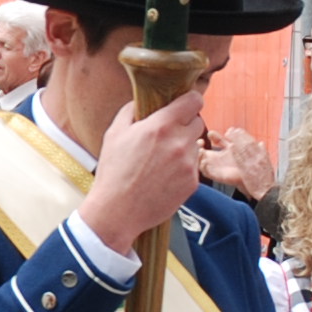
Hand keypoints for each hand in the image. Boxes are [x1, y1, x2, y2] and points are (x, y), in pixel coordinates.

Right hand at [80, 83, 208, 247]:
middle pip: (198, 122)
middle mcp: (179, 142)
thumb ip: (131, 110)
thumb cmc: (113, 172)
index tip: (184, 105)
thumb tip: (143, 100)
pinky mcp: (192, 182)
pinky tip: (164, 176)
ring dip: (184, 148)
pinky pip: (193, 166)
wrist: (117, 211)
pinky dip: (183, 168)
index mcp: (160, 126)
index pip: (194, 101)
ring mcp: (188, 164)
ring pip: (196, 145)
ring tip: (162, 161)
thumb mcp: (114, 134)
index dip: (190, 100)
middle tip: (167, 135)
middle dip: (185, 125)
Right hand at [200, 125, 274, 198]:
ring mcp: (217, 167)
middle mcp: (220, 158)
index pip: (216, 140)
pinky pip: (205, 171)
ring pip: (201, 160)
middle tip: (200, 141)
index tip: (211, 133)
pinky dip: (202, 166)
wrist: (253, 179)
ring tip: (201, 150)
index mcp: (227, 150)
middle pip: (204, 149)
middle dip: (199, 144)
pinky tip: (204, 161)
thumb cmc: (249, 165)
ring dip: (198, 155)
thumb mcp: (243, 149)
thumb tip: (231, 129)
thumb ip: (238, 139)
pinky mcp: (216, 175)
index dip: (213, 136)